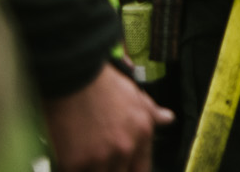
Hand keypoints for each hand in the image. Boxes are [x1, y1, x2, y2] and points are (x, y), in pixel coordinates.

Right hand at [42, 61, 171, 171]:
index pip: (142, 170)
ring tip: (87, 161)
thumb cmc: (103, 84)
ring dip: (93, 170)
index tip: (124, 168)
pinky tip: (71, 161)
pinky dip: (73, 169)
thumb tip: (168, 119)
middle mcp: (124, 149)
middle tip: (102, 162)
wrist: (74, 77)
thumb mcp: (136, 95)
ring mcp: (99, 158)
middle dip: (113, 170)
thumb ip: (152, 113)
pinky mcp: (74, 162)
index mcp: (142, 135)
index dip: (132, 171)